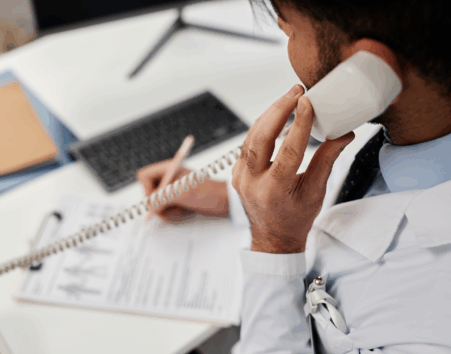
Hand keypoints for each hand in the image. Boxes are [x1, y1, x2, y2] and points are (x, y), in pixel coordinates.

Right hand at [137, 159, 228, 222]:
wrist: (224, 201)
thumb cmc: (208, 192)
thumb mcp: (181, 194)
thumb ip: (162, 198)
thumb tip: (149, 207)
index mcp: (169, 169)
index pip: (144, 176)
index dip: (147, 190)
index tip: (157, 199)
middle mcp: (169, 178)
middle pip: (149, 192)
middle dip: (158, 204)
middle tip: (166, 209)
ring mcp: (174, 190)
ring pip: (157, 203)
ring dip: (167, 211)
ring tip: (181, 209)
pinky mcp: (179, 200)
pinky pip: (166, 210)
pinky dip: (173, 214)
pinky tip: (185, 211)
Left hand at [231, 85, 354, 253]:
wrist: (273, 237)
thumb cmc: (294, 219)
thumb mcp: (315, 193)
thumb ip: (327, 161)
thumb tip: (343, 134)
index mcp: (273, 191)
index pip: (288, 151)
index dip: (299, 124)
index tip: (307, 102)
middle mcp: (251, 183)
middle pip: (260, 137)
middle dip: (278, 110)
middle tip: (296, 92)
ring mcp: (240, 177)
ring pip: (251, 137)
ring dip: (269, 115)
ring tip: (288, 98)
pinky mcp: (237, 172)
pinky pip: (247, 144)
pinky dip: (261, 128)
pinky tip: (274, 116)